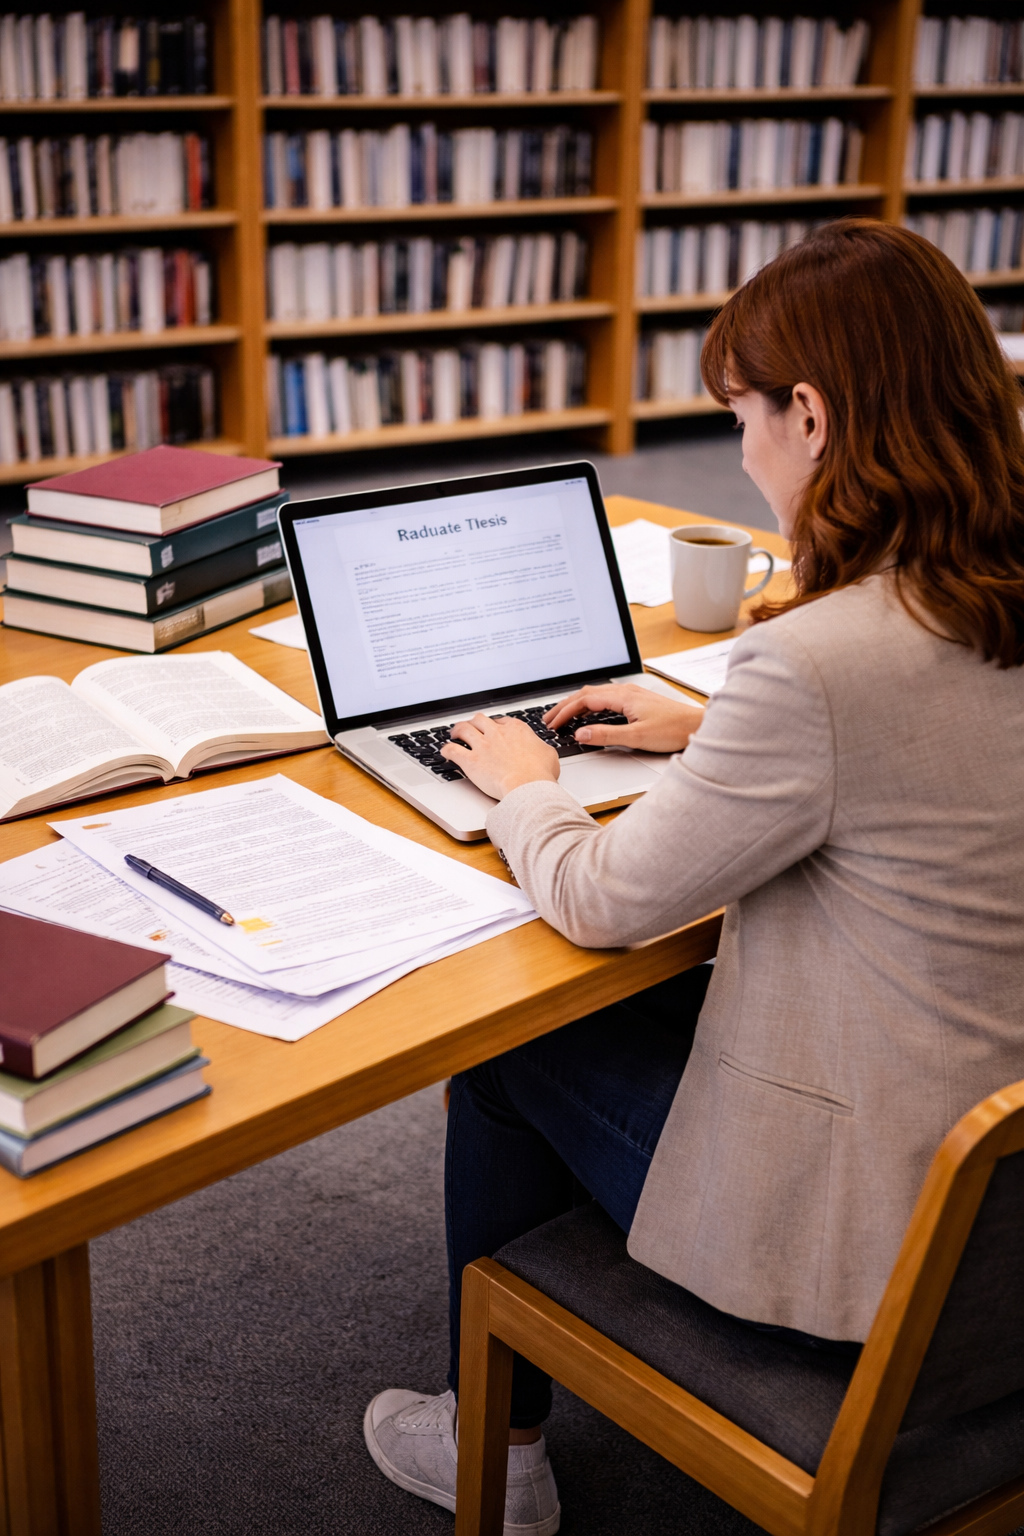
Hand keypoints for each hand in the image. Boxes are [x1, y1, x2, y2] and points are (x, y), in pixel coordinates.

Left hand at [441, 713, 559, 799]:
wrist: (527, 786)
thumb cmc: (540, 774)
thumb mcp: (549, 755)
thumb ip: (540, 748)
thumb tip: (541, 750)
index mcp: (516, 729)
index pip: (501, 721)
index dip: (495, 725)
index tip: (494, 730)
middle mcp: (497, 733)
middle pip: (480, 719)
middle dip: (474, 723)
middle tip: (472, 728)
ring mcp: (482, 745)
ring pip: (463, 729)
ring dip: (457, 730)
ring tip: (455, 734)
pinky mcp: (471, 760)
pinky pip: (452, 750)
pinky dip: (446, 750)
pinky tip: (445, 752)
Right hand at [544, 683, 702, 753]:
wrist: (698, 725)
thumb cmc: (674, 730)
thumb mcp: (637, 737)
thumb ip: (607, 735)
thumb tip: (581, 734)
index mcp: (623, 697)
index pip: (584, 701)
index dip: (565, 712)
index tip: (553, 725)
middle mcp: (626, 692)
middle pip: (586, 694)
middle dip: (565, 706)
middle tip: (549, 719)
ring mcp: (631, 695)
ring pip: (595, 694)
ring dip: (576, 704)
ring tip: (562, 716)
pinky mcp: (636, 701)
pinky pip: (605, 698)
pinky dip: (589, 704)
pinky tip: (588, 713)